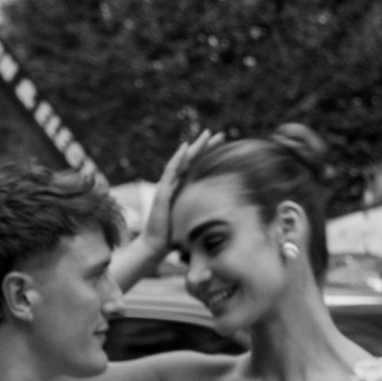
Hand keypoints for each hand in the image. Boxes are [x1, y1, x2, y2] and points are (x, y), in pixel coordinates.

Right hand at [136, 125, 222, 272]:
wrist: (156, 246)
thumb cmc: (174, 237)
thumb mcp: (193, 221)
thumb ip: (203, 213)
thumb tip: (224, 215)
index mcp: (184, 189)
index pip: (199, 169)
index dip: (210, 157)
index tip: (225, 147)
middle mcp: (176, 184)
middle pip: (193, 161)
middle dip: (206, 147)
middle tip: (221, 134)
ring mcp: (168, 186)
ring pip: (183, 162)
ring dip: (195, 147)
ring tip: (207, 134)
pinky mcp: (163, 192)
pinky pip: (171, 172)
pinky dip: (178, 158)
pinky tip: (185, 148)